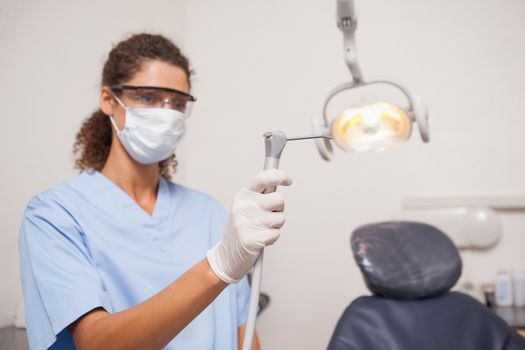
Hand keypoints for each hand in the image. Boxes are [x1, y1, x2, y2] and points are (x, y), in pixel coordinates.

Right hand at [207, 169, 292, 283]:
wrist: (226, 255)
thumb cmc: (241, 229)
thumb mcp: (244, 207)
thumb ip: (259, 195)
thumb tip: (278, 182)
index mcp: (242, 196)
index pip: (263, 178)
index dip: (279, 176)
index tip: (288, 180)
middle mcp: (243, 207)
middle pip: (279, 199)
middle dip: (279, 209)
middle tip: (267, 216)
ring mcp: (247, 223)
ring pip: (280, 218)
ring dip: (275, 226)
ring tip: (261, 230)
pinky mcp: (252, 239)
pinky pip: (276, 234)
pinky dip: (271, 238)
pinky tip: (260, 240)